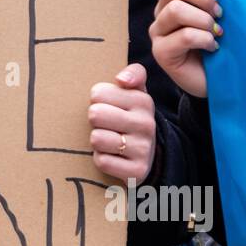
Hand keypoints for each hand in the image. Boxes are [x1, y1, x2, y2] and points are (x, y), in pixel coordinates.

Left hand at [89, 63, 156, 182]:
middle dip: (95, 122)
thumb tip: (121, 79)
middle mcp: (146, 123)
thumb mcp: (136, 93)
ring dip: (97, 142)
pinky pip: (102, 161)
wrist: (150, 156)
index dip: (97, 101)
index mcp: (142, 100)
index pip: (98, 93)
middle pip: (95, 114)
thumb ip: (133, 74)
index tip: (108, 107)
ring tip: (109, 140)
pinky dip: (102, 159)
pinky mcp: (137, 171)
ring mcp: (143, 148)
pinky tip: (113, 156)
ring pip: (97, 138)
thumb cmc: (132, 118)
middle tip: (106, 125)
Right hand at [149, 0, 219, 97]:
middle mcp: (160, 10)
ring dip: (204, 20)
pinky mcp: (161, 53)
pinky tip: (212, 46)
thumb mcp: (214, 4)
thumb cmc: (216, 38)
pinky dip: (204, 39)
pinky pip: (183, 36)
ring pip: (176, 10)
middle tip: (220, 13)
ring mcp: (158, 32)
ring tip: (216, 32)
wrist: (217, 76)